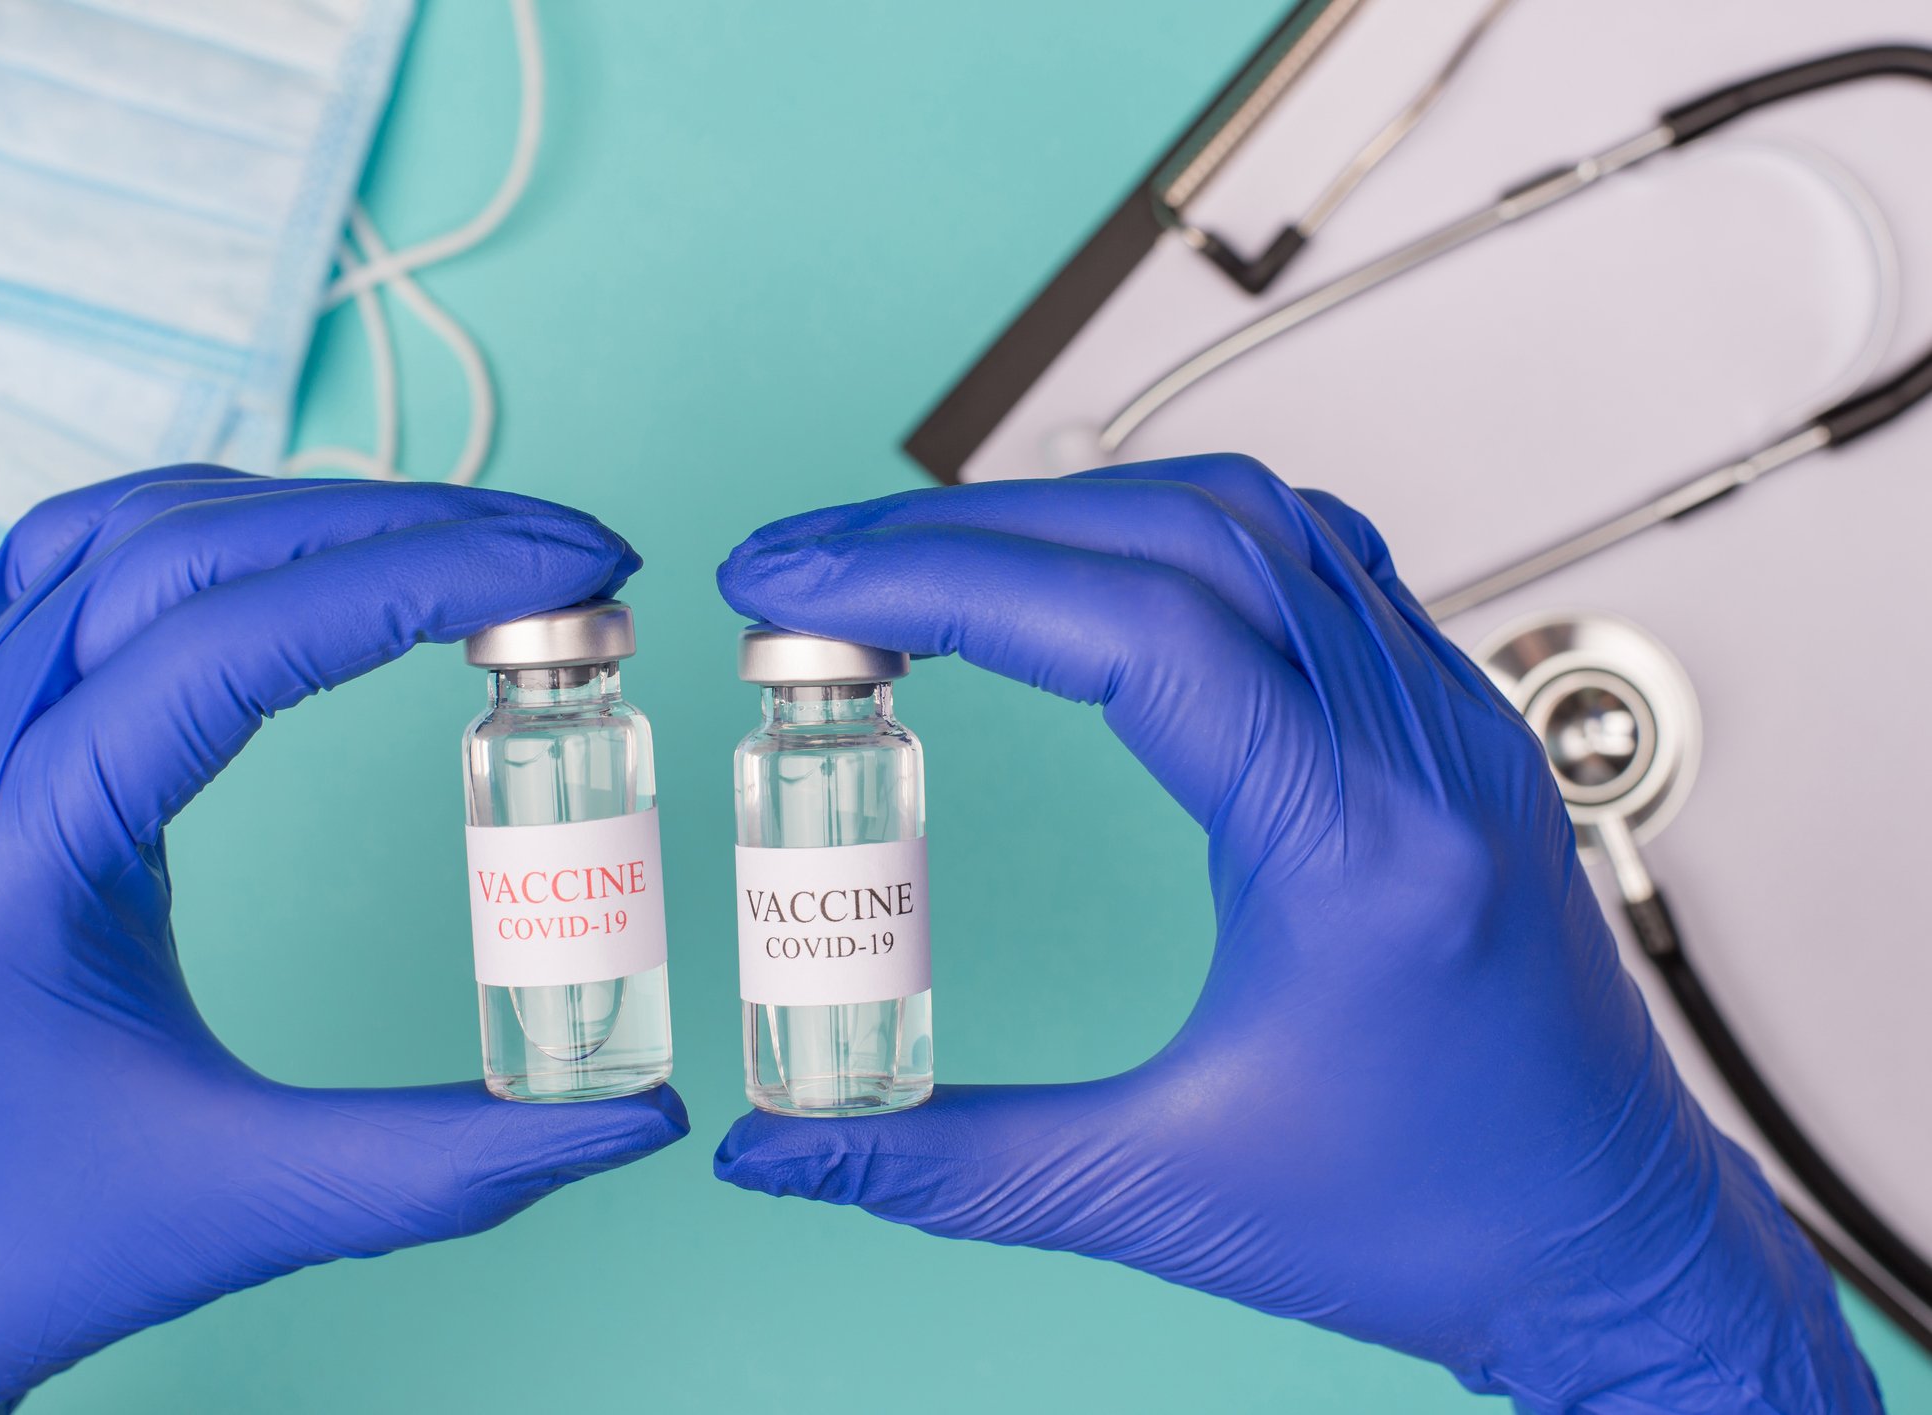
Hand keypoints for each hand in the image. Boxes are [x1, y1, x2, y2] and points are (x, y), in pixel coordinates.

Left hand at [0, 468, 686, 1413]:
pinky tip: (299, 558)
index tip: (565, 567)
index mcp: (3, 863)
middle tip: (554, 547)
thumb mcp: (254, 1203)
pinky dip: (204, 538)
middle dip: (393, 527)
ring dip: (298, 516)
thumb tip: (640, 1116)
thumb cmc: (20, 1247)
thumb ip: (462, 1159)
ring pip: (111, 535)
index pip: (228, 645)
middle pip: (178, 555)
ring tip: (454, 541)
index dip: (417, 580)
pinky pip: (61, 572)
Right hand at [711, 457, 1877, 1412]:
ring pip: (1251, 519)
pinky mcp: (1446, 726)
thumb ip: (945, 1167)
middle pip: (1177, 535)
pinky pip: (1315, 560)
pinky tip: (1098, 573)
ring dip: (1069, 516)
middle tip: (821, 570)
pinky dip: (1173, 538)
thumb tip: (782, 1152)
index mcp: (1358, 842)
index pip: (1133, 628)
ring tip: (930, 562)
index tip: (808, 586)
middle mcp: (1420, 747)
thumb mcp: (1166, 1195)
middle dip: (966, 530)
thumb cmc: (1445, 1221)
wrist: (1612, 1246)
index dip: (942, 581)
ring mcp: (1446, 719)